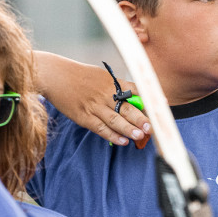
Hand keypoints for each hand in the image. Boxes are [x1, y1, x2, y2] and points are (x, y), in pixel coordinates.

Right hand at [35, 52, 150, 146]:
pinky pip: (100, 128)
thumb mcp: (102, 76)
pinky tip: (122, 141)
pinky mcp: (83, 117)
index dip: (149, 99)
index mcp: (112, 83)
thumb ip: (118, 87)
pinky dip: (112, 135)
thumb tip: (136, 99)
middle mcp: (105, 94)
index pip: (136, 91)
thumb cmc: (80, 76)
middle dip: (141, 118)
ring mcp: (94, 106)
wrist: (55, 75)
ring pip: (115, 120)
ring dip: (129, 129)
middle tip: (152, 127)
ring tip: (140, 136)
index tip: (162, 106)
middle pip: (127, 108)